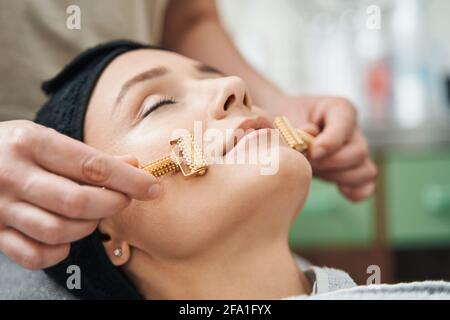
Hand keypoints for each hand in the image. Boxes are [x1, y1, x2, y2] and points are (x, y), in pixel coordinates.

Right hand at [0, 120, 160, 268]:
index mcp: (31, 143)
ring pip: (59, 231)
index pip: (92, 166)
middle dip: (113, 204)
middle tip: (124, 199)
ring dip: (88, 227)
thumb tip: (132, 165)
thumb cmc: (12, 149)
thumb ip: (87, 156)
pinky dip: (60, 251)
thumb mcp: (45, 139)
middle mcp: (13, 175)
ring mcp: (0, 207)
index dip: (129, 180)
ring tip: (94, 214)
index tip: (153, 188)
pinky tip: (67, 237)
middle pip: (78, 202)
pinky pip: (34, 255)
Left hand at [270, 95, 376, 201]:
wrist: (279, 131)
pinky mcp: (352, 169)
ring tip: (314, 172)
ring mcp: (355, 150)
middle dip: (331, 163)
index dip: (330, 142)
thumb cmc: (283, 120)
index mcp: (338, 109)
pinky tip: (339, 189)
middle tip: (306, 163)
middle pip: (358, 152)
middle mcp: (352, 129)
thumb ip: (296, 128)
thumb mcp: (285, 119)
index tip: (312, 153)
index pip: (345, 124)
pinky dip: (356, 191)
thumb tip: (309, 133)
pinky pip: (366, 185)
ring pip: (366, 170)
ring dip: (339, 177)